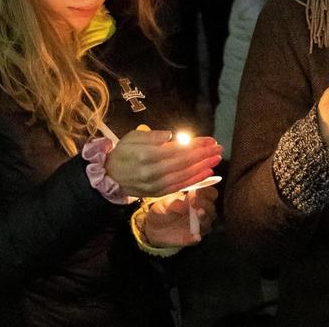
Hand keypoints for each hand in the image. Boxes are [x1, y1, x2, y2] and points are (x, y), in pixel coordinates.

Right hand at [105, 126, 222, 197]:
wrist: (110, 176)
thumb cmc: (124, 152)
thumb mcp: (132, 137)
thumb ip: (152, 136)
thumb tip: (171, 135)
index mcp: (145, 155)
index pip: (176, 149)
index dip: (195, 145)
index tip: (210, 140)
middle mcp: (151, 171)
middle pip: (183, 163)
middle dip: (203, 155)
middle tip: (219, 148)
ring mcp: (154, 185)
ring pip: (183, 176)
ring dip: (203, 167)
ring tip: (216, 159)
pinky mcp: (156, 193)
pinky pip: (179, 187)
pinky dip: (194, 180)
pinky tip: (207, 173)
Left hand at [142, 186, 218, 245]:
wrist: (152, 226)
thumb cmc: (162, 209)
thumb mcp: (166, 203)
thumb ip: (177, 202)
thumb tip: (187, 201)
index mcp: (198, 200)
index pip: (211, 194)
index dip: (207, 192)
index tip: (198, 191)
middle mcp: (201, 213)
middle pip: (211, 209)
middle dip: (206, 204)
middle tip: (194, 201)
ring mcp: (197, 227)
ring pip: (207, 224)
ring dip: (204, 219)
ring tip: (199, 213)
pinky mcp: (190, 239)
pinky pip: (196, 240)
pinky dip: (196, 238)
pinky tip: (196, 237)